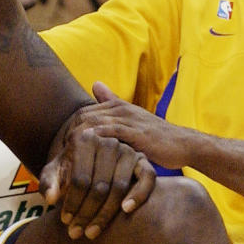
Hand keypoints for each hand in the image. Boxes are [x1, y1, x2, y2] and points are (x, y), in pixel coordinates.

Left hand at [39, 126, 155, 239]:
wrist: (92, 161)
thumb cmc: (70, 169)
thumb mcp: (54, 173)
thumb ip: (48, 183)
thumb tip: (51, 199)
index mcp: (84, 138)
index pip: (79, 178)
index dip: (71, 203)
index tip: (65, 221)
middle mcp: (108, 141)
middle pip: (99, 186)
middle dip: (86, 213)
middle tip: (76, 233)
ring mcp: (128, 150)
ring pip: (119, 187)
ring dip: (106, 214)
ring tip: (92, 232)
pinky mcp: (143, 160)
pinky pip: (147, 178)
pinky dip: (138, 195)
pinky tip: (126, 211)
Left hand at [66, 82, 192, 169]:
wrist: (183, 144)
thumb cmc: (156, 137)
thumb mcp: (133, 120)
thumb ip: (113, 104)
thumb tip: (95, 83)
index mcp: (117, 105)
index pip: (83, 113)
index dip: (69, 130)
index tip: (61, 150)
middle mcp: (120, 109)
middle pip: (83, 117)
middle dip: (69, 136)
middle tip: (59, 157)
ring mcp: (128, 119)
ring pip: (93, 124)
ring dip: (78, 141)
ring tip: (67, 160)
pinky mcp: (136, 132)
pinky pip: (109, 134)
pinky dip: (95, 143)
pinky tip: (85, 158)